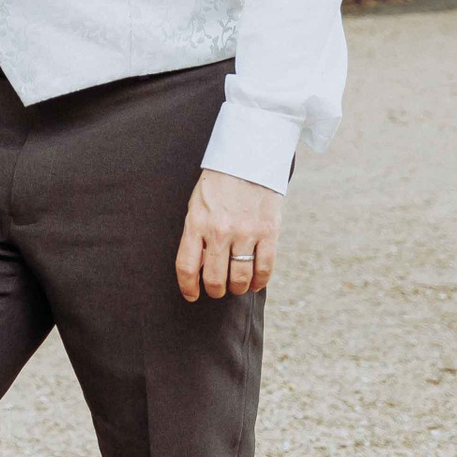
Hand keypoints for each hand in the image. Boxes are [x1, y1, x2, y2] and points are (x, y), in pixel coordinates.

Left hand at [174, 169, 280, 300]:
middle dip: (215, 291)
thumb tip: (199, 269)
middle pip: (215, 279)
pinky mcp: (268, 232)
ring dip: (237, 288)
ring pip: (241, 278)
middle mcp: (220, 230)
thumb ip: (197, 236)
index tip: (192, 296)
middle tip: (217, 290)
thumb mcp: (197, 206)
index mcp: (196, 223)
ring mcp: (246, 232)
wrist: (247, 160)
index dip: (188, 288)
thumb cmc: (217, 186)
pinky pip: (265, 269)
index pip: (187, 266)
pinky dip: (260, 282)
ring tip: (236, 286)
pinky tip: (255, 282)